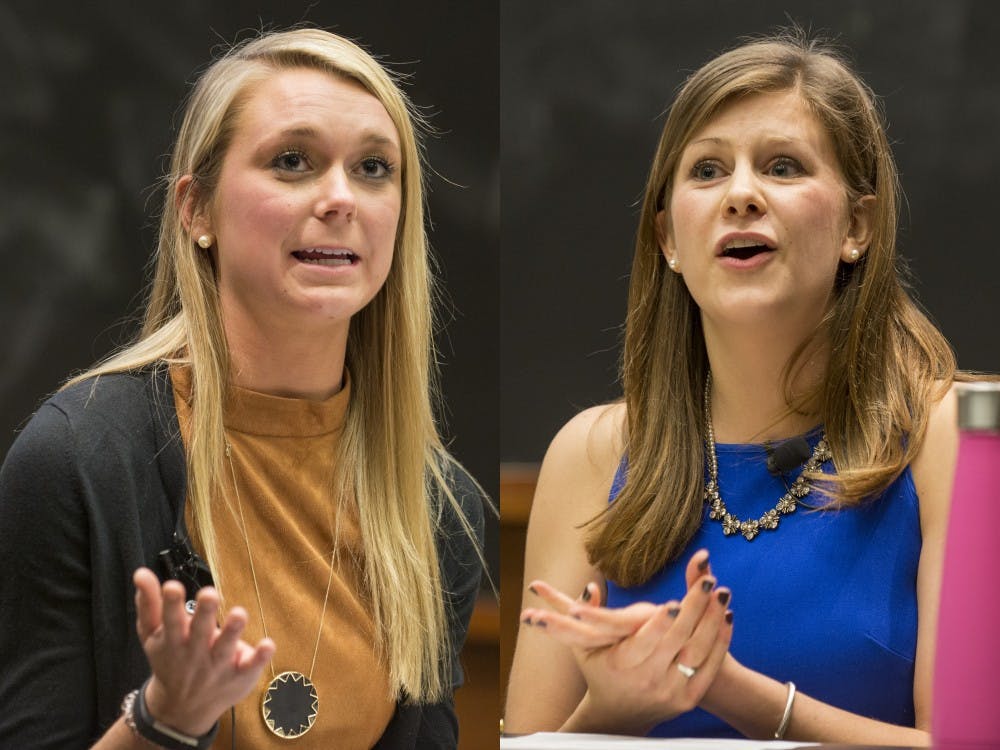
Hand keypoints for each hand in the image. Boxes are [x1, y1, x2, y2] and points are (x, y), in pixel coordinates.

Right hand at [133, 567, 274, 735]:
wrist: (181, 710)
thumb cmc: (168, 660)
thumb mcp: (152, 635)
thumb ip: (149, 603)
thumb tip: (140, 572)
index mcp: (173, 640)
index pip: (170, 620)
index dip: (171, 604)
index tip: (172, 586)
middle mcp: (195, 653)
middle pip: (200, 631)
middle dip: (204, 613)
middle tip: (210, 594)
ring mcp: (218, 665)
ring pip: (225, 647)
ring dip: (232, 631)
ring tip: (239, 613)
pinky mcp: (238, 675)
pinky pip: (250, 666)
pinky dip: (259, 657)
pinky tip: (268, 644)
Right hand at [520, 550, 732, 734]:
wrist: (619, 715)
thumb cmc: (600, 671)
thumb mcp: (584, 645)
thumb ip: (585, 614)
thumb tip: (591, 586)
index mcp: (621, 664)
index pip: (644, 642)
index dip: (660, 624)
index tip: (674, 602)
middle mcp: (648, 679)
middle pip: (677, 641)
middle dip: (695, 609)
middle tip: (708, 582)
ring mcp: (671, 691)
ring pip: (698, 653)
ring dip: (712, 621)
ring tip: (722, 592)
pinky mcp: (688, 698)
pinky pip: (710, 667)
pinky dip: (721, 641)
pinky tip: (726, 615)